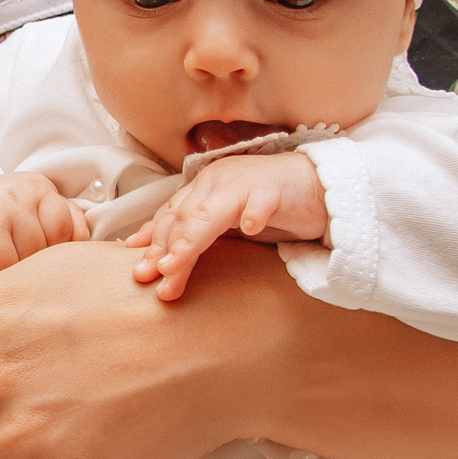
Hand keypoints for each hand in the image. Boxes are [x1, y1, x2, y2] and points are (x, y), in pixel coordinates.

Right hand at [0, 171, 85, 285]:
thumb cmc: (10, 216)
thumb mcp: (42, 208)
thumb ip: (73, 225)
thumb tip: (104, 251)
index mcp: (37, 189)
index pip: (63, 230)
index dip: (58, 255)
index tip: (49, 264)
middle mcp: (8, 197)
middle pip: (35, 252)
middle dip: (33, 274)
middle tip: (29, 283)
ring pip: (6, 268)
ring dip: (6, 284)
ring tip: (7, 286)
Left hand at [128, 150, 328, 300]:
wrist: (317, 186)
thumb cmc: (267, 206)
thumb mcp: (223, 221)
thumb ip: (190, 232)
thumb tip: (151, 254)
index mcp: (201, 187)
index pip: (170, 217)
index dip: (153, 243)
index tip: (140, 273)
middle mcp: (216, 181)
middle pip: (184, 219)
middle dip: (166, 250)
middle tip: (155, 278)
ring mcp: (244, 182)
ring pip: (211, 212)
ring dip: (191, 239)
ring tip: (176, 263)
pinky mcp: (276, 189)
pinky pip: (262, 200)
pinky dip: (255, 212)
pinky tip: (250, 227)